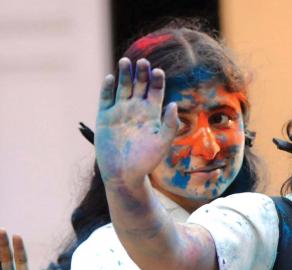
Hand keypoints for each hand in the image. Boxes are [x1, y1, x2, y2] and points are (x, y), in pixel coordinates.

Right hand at [94, 58, 178, 186]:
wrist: (125, 174)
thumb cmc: (147, 160)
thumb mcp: (162, 142)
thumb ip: (170, 124)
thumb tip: (173, 104)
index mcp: (152, 114)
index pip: (155, 91)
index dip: (157, 81)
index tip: (158, 71)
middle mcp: (136, 109)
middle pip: (139, 85)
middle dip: (141, 73)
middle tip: (143, 62)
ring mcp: (120, 111)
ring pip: (122, 87)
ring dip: (124, 74)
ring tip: (126, 62)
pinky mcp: (105, 117)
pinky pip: (106, 98)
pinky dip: (108, 88)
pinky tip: (111, 78)